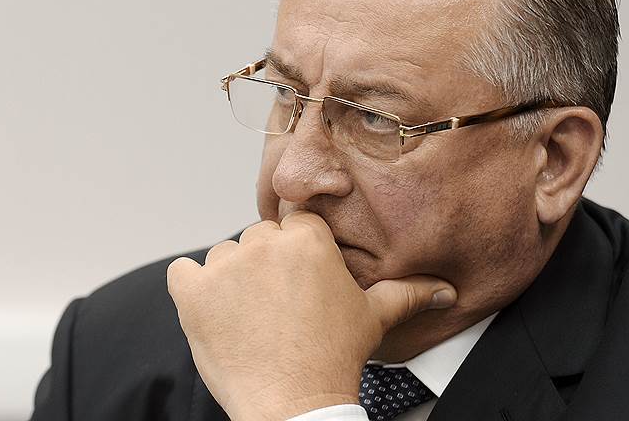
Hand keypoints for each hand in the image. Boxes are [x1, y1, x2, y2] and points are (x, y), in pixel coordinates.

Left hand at [166, 211, 456, 420]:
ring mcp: (224, 267)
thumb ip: (408, 293)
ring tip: (252, 318)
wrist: (292, 406)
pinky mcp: (192, 293)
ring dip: (231, 280)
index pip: (295, 225)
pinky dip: (192, 289)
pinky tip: (213, 312)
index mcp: (307, 240)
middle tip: (280, 307)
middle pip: (258, 239)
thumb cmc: (334, 359)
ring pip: (223, 257)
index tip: (301, 284)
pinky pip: (182, 273)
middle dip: (266, 267)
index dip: (298, 255)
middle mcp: (264, 244)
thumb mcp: (373, 318)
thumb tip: (446, 291)